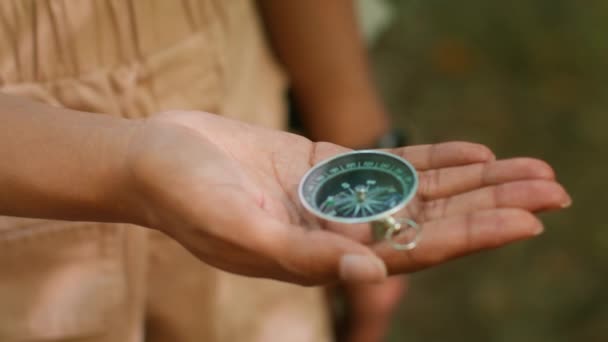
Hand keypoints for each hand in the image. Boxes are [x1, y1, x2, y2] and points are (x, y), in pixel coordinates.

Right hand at [125, 111, 569, 284]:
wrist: (155, 159)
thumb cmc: (185, 197)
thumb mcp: (238, 228)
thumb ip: (301, 255)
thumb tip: (369, 271)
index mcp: (320, 257)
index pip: (411, 252)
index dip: (470, 236)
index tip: (526, 221)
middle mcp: (336, 233)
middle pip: (431, 223)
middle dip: (491, 207)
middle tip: (556, 190)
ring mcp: (334, 199)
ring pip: (420, 193)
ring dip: (475, 181)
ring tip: (532, 169)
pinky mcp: (325, 167)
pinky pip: (390, 164)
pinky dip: (433, 158)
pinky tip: (474, 152)